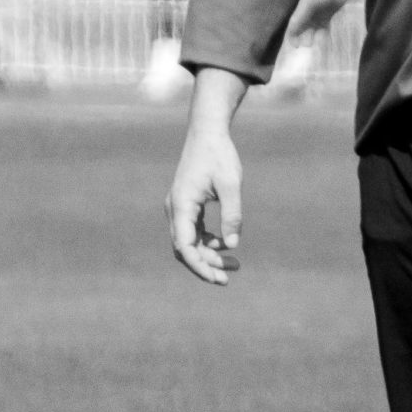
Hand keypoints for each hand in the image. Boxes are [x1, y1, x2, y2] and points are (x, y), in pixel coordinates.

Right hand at [167, 70, 247, 283]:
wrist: (207, 132)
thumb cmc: (219, 155)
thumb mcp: (230, 184)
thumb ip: (232, 214)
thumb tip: (233, 245)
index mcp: (181, 205)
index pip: (184, 246)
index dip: (199, 265)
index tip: (216, 278)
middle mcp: (175, 209)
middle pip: (185, 248)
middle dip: (205, 264)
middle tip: (228, 277)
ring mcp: (180, 208)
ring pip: (190, 242)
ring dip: (209, 254)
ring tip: (235, 265)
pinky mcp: (187, 205)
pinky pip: (194, 232)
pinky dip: (208, 241)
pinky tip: (226, 244)